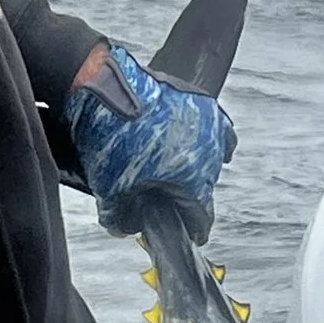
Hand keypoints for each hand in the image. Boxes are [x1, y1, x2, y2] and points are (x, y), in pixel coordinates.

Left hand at [66, 43, 236, 229]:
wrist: (103, 87)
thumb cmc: (109, 138)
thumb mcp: (108, 187)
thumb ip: (120, 216)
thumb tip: (124, 228)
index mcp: (193, 182)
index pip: (202, 218)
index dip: (194, 230)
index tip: (190, 235)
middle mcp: (208, 156)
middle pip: (205, 187)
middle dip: (187, 196)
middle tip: (166, 197)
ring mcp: (208, 126)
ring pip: (214, 158)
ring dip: (198, 168)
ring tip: (179, 170)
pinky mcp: (201, 101)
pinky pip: (220, 127)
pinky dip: (216, 140)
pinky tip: (205, 144)